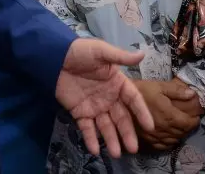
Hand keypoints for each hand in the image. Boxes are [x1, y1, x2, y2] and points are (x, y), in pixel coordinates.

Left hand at [55, 38, 154, 157]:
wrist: (54, 57)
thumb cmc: (81, 51)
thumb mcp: (102, 51)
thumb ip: (121, 57)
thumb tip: (143, 54)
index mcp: (117, 83)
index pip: (133, 100)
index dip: (141, 112)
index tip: (149, 126)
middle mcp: (109, 97)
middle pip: (121, 117)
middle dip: (127, 132)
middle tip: (133, 148)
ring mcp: (94, 106)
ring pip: (106, 126)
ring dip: (111, 139)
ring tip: (116, 153)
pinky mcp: (80, 112)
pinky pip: (87, 128)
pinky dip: (91, 139)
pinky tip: (95, 150)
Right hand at [134, 78, 202, 151]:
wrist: (120, 99)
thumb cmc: (142, 90)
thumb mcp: (160, 86)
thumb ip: (177, 91)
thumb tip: (193, 94)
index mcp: (168, 115)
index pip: (188, 123)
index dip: (195, 120)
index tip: (196, 116)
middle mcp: (163, 129)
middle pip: (182, 132)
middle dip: (188, 127)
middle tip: (189, 120)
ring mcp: (155, 136)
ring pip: (174, 140)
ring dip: (180, 134)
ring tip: (180, 127)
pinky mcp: (147, 140)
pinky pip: (163, 145)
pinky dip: (169, 141)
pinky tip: (169, 135)